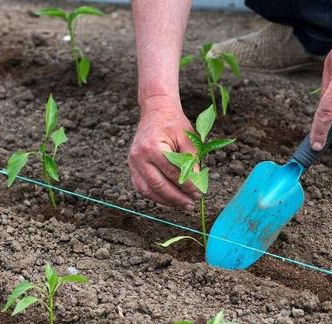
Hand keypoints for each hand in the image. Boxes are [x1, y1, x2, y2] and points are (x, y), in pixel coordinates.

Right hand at [128, 96, 201, 210]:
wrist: (155, 111)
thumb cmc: (173, 123)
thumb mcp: (188, 138)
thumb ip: (192, 160)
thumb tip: (197, 184)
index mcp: (153, 148)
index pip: (173, 173)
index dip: (187, 186)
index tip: (199, 194)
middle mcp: (139, 157)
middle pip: (159, 185)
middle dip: (176, 198)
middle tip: (191, 205)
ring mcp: (133, 163)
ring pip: (147, 190)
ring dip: (165, 201)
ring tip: (181, 206)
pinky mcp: (132, 166)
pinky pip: (141, 187)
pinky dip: (154, 196)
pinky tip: (168, 200)